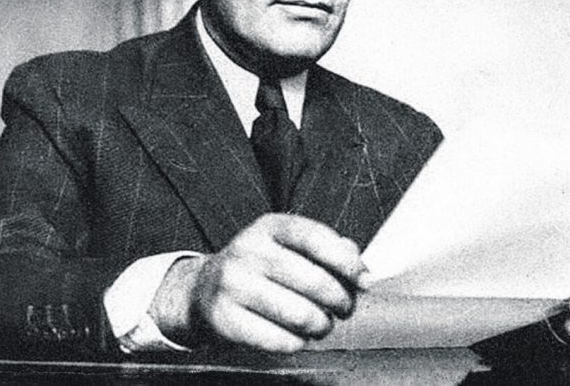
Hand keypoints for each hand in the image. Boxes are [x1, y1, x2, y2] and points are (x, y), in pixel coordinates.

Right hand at [149, 213, 365, 351]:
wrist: (203, 290)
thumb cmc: (262, 269)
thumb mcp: (289, 246)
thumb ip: (328, 251)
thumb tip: (362, 272)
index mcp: (269, 227)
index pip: (316, 238)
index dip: (348, 263)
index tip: (365, 282)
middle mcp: (248, 250)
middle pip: (314, 282)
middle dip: (341, 302)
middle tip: (344, 309)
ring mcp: (232, 285)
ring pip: (302, 316)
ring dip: (323, 326)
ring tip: (321, 324)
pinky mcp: (225, 319)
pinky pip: (281, 341)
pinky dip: (299, 343)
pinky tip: (295, 335)